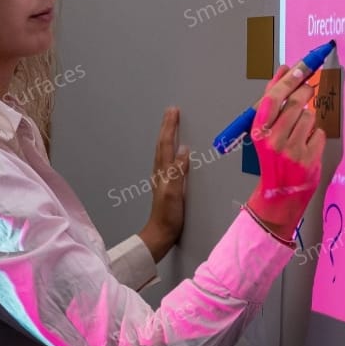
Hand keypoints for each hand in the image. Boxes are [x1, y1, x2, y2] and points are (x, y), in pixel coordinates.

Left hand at [138, 106, 190, 263]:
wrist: (160, 234)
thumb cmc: (168, 215)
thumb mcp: (174, 192)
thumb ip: (177, 171)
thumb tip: (183, 150)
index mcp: (163, 171)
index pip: (166, 144)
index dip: (170, 127)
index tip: (173, 111)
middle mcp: (161, 171)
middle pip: (162, 143)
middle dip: (167, 126)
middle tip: (171, 111)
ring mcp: (162, 177)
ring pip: (163, 150)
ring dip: (166, 135)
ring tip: (171, 124)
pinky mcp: (166, 184)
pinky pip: (166, 159)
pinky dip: (169, 148)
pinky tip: (172, 150)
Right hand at [247, 64, 341, 240]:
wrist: (278, 194)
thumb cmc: (271, 157)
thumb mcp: (264, 130)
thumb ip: (273, 100)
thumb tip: (284, 70)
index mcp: (259, 131)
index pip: (273, 98)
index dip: (288, 79)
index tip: (299, 67)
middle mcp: (274, 140)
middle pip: (296, 103)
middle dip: (305, 91)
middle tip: (307, 89)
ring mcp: (293, 151)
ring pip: (309, 117)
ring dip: (308, 118)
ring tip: (300, 129)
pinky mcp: (309, 159)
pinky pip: (319, 133)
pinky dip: (315, 135)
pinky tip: (306, 143)